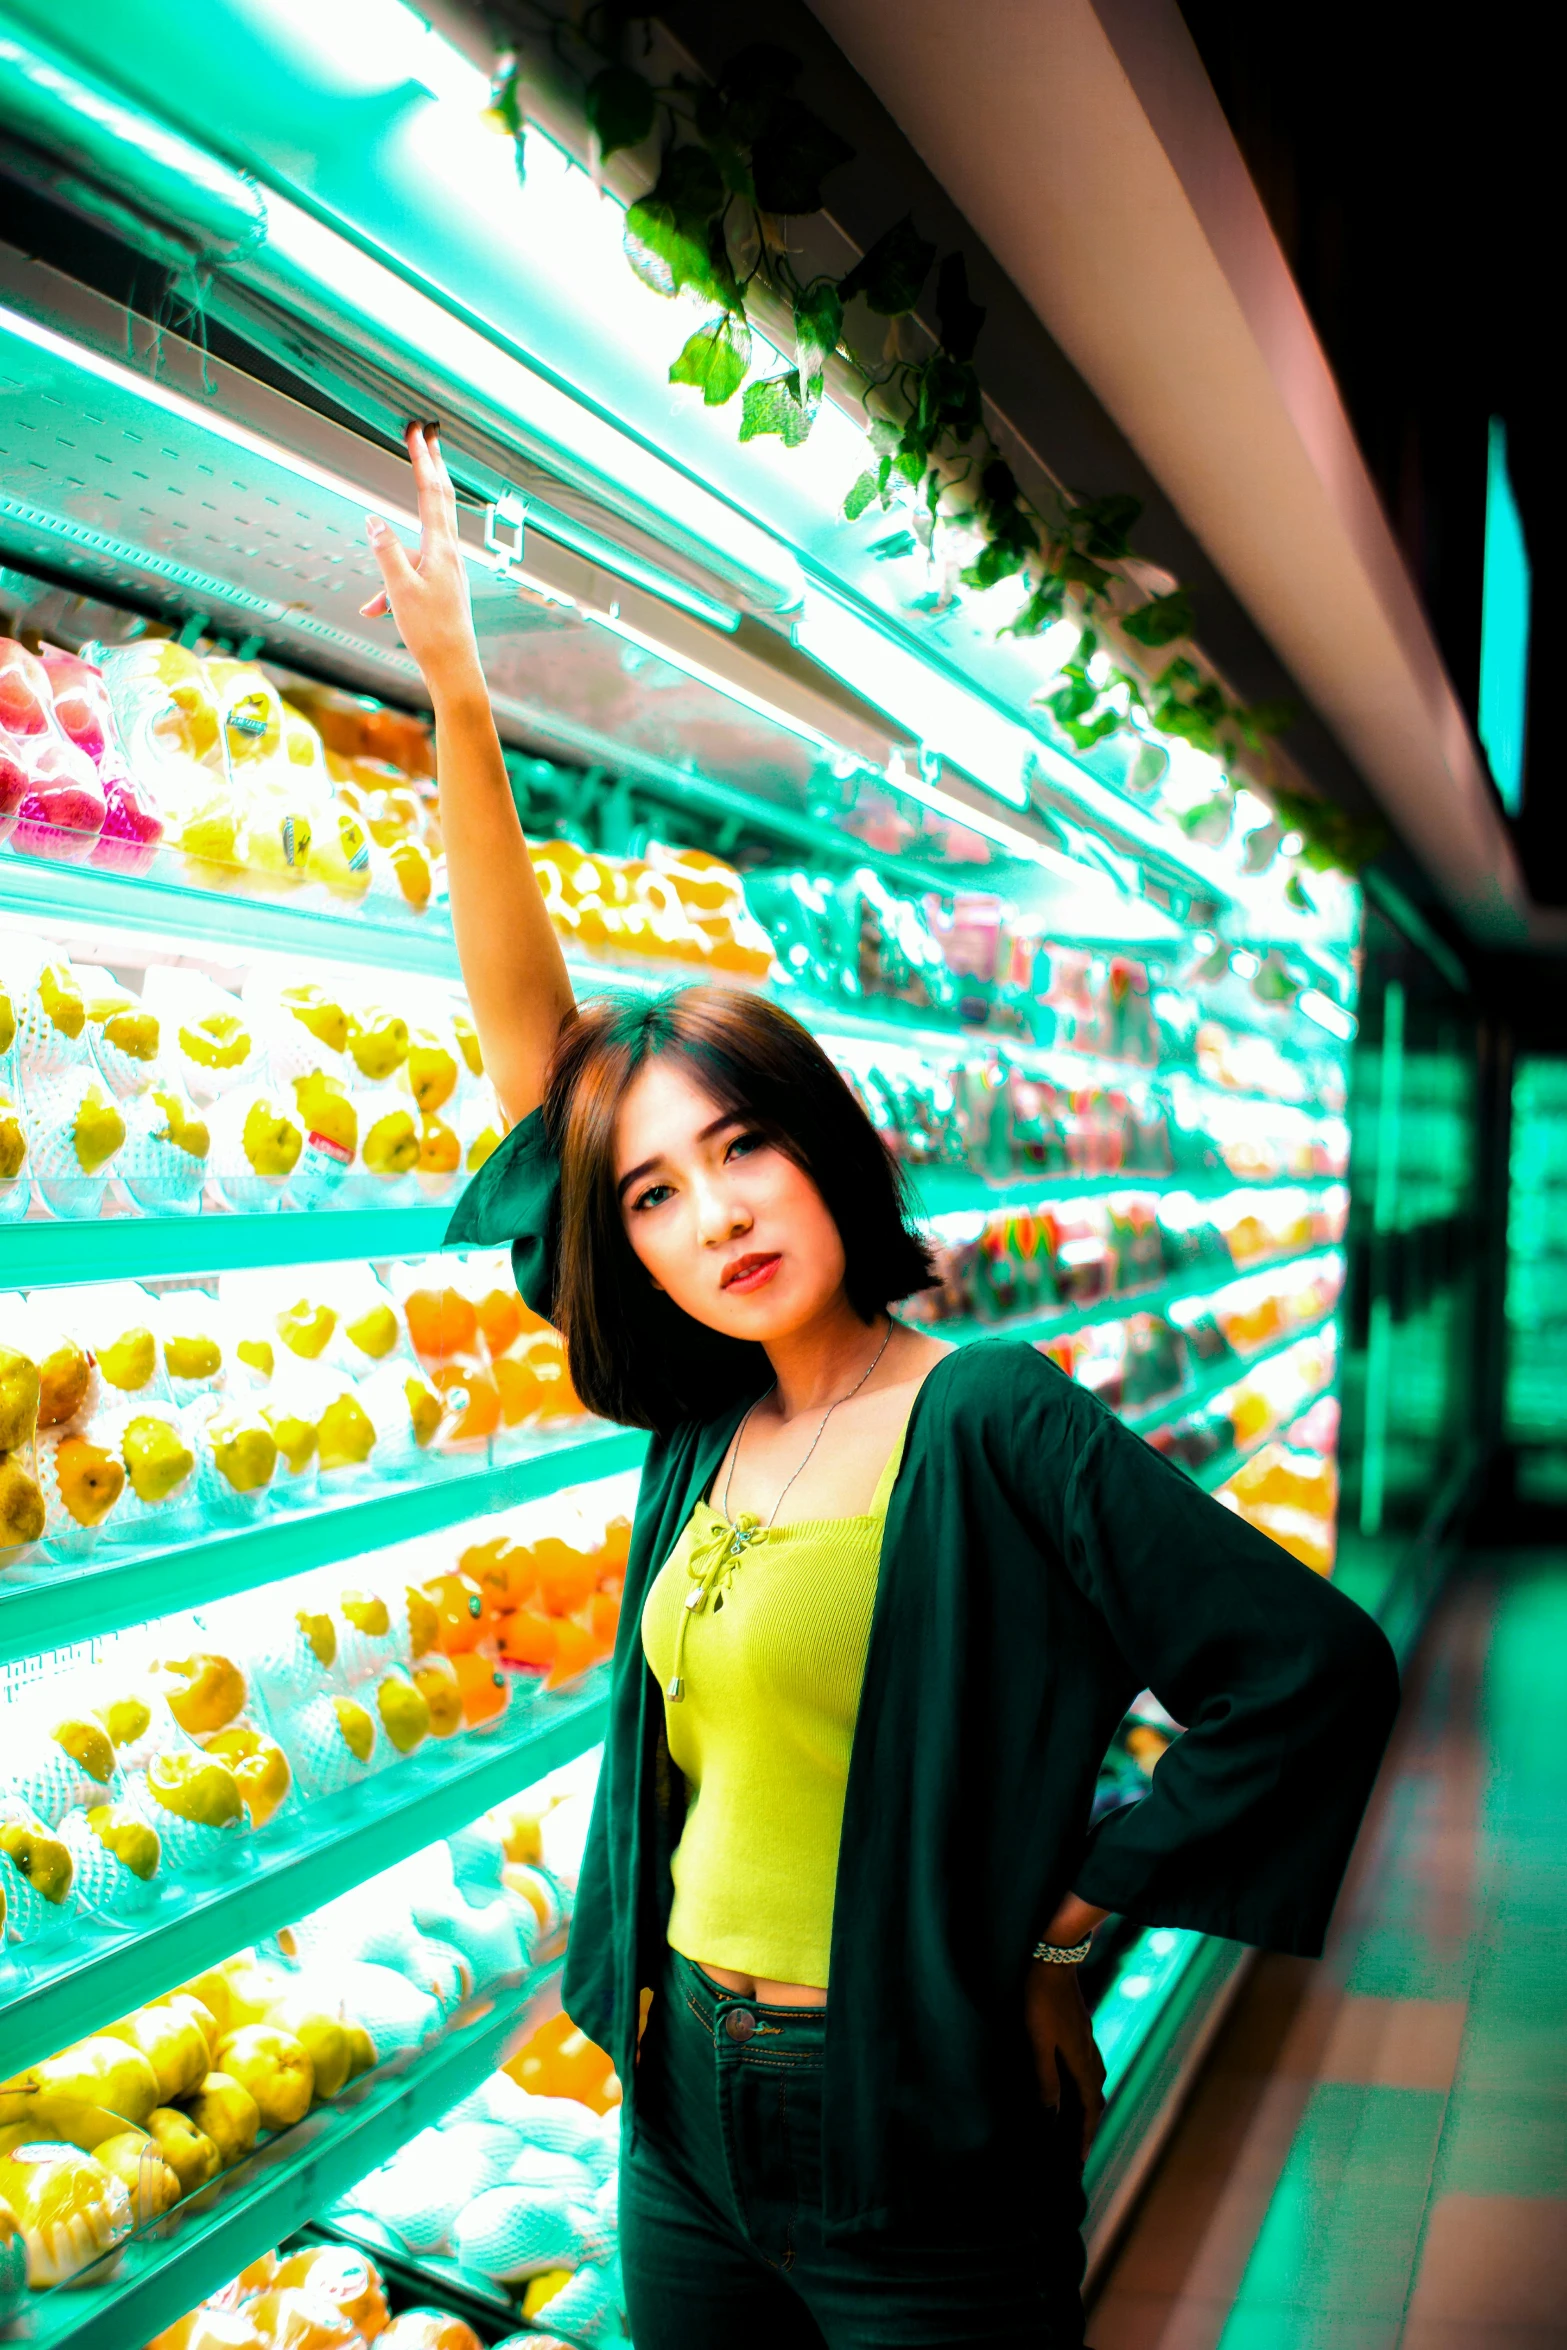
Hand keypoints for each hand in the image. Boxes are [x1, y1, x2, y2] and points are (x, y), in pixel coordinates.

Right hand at [362, 423, 483, 699]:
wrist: (455, 669)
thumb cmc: (430, 634)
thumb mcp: (400, 591)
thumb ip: (386, 552)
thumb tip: (373, 520)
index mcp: (440, 550)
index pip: (431, 494)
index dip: (422, 460)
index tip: (417, 432)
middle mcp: (450, 554)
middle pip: (441, 500)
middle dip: (431, 466)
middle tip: (426, 436)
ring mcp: (449, 568)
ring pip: (421, 540)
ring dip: (400, 547)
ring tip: (383, 591)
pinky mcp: (445, 584)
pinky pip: (415, 568)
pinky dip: (393, 583)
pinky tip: (376, 610)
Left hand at [1024, 1960, 1105, 2163]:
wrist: (1054, 1958)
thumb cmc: (1042, 2001)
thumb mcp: (1038, 2042)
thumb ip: (1046, 2080)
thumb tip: (1052, 2116)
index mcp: (1082, 2062)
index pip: (1089, 2109)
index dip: (1083, 2136)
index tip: (1078, 2161)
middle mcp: (1090, 2055)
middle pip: (1095, 2100)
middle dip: (1088, 2126)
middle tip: (1076, 2150)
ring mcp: (1087, 2041)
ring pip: (1093, 2083)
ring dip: (1087, 2107)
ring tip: (1076, 2123)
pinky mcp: (1080, 2030)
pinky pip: (1088, 2068)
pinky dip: (1083, 2086)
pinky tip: (1071, 2083)